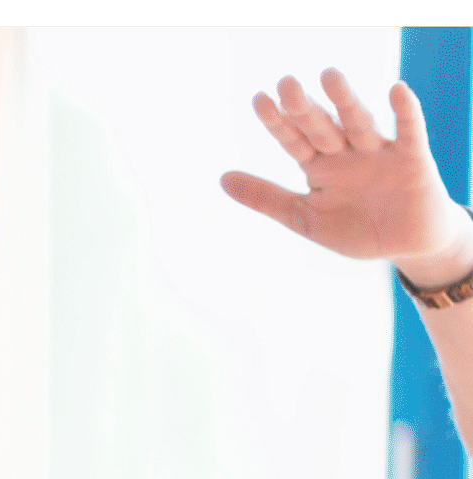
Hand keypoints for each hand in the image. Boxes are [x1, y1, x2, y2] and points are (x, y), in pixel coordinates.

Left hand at [223, 69, 472, 285]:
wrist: (406, 247)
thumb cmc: (355, 228)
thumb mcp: (303, 218)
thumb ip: (266, 198)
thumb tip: (221, 178)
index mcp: (318, 166)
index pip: (292, 139)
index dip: (276, 122)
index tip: (258, 99)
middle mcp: (346, 154)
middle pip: (321, 126)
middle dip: (304, 107)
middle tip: (285, 83)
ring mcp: (378, 154)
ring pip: (358, 123)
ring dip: (345, 101)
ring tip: (328, 76)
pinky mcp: (413, 160)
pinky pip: (409, 133)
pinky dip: (406, 113)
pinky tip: (397, 90)